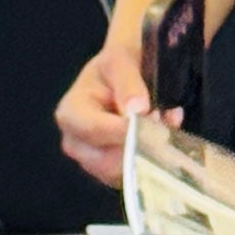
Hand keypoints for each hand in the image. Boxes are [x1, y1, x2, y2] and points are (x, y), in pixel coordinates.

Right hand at [54, 40, 181, 187]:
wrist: (127, 72)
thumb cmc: (118, 63)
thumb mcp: (121, 57)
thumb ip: (127, 81)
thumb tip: (136, 108)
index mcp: (71, 112)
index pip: (92, 131)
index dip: (122, 131)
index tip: (150, 121)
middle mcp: (77, 142)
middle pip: (105, 161)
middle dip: (138, 146)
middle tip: (161, 122)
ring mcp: (95, 161)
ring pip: (124, 173)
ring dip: (150, 153)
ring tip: (162, 123)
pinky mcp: (115, 172)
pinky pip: (137, 177)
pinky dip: (155, 160)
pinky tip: (163, 135)